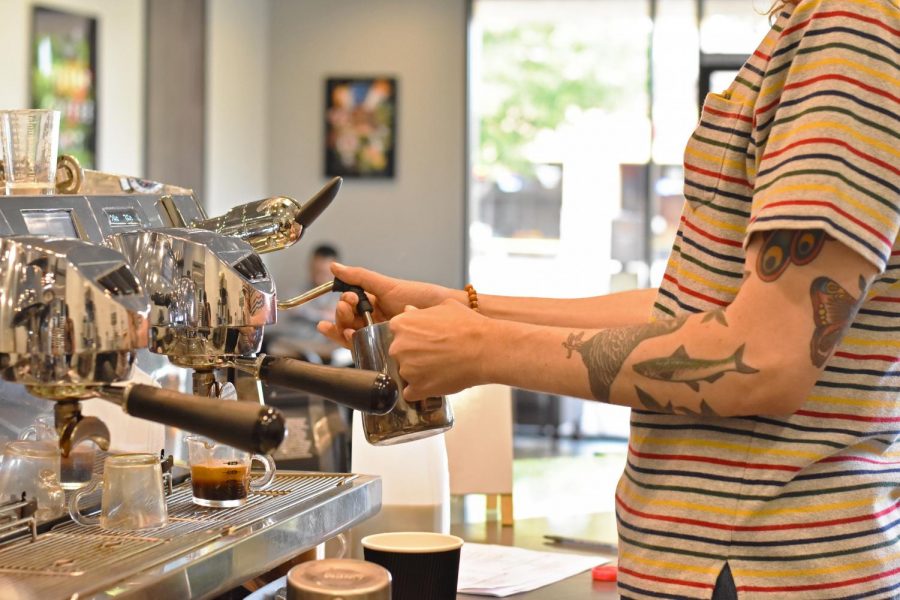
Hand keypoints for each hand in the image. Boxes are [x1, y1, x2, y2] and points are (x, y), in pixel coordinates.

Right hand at [317, 263, 457, 346]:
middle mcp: (373, 319)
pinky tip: (349, 337)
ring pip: (350, 334)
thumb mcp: (388, 285)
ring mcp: (377, 334)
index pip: (349, 304)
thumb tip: (335, 267)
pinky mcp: (382, 348)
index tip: (350, 298)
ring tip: (345, 327)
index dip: (345, 302)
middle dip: (342, 314)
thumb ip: (360, 277)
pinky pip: (360, 348)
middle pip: (346, 320)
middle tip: (348, 309)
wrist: (442, 315)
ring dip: (341, 329)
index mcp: (374, 303)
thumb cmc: (421, 298)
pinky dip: (350, 342)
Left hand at [388, 299, 488, 399]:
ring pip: (406, 373)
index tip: (426, 340)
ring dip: (419, 372)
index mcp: (401, 324)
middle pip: (400, 353)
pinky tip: (435, 383)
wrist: (485, 349)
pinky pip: (411, 393)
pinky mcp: (417, 389)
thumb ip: (421, 311)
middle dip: (414, 354)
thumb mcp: (444, 307)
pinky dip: (421, 390)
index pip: (398, 332)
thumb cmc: (468, 326)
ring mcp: (406, 370)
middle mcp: (398, 347)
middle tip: (435, 354)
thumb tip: (409, 310)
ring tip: (441, 368)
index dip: (413, 336)